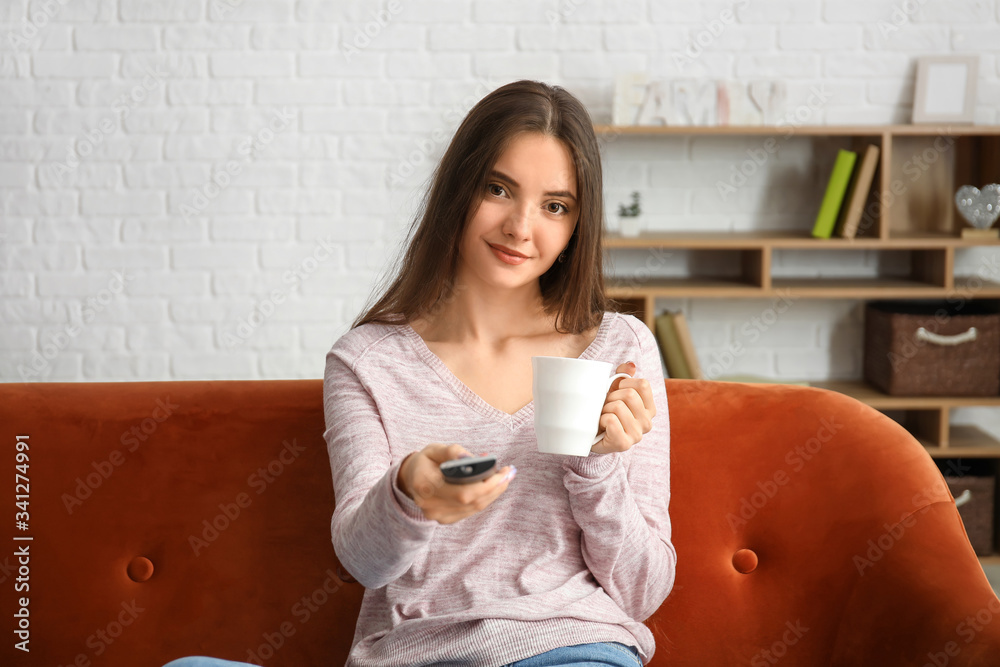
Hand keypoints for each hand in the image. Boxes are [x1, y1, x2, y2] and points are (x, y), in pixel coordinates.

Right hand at [397, 443, 514, 523]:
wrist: (411, 479)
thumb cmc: (425, 461)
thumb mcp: (434, 449)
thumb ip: (451, 451)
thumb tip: (471, 458)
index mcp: (426, 485)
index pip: (463, 491)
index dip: (486, 483)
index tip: (502, 470)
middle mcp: (430, 505)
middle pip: (472, 501)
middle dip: (495, 487)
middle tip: (509, 472)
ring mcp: (438, 515)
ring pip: (475, 507)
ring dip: (494, 492)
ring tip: (505, 477)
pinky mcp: (445, 519)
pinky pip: (471, 510)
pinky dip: (485, 498)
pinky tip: (493, 486)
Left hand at [591, 361, 656, 454]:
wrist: (591, 434)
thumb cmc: (606, 411)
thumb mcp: (615, 390)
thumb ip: (623, 376)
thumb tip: (630, 366)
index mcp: (649, 408)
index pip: (643, 384)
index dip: (624, 383)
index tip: (616, 392)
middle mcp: (647, 422)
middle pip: (629, 394)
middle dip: (612, 397)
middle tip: (607, 407)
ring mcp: (637, 435)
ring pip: (618, 406)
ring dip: (604, 409)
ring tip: (604, 417)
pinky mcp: (624, 444)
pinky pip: (611, 420)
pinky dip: (601, 420)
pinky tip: (602, 427)